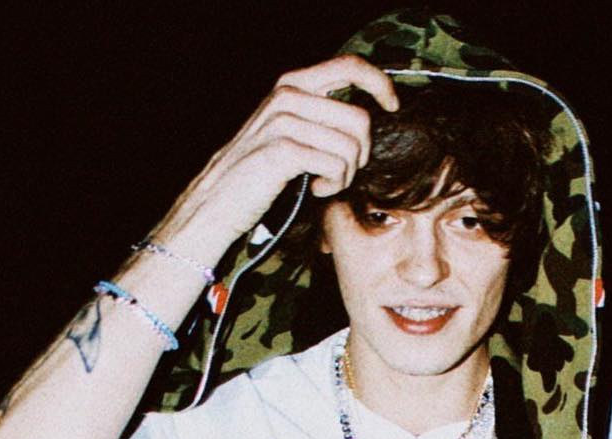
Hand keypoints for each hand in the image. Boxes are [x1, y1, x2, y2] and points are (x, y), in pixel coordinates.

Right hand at [158, 55, 398, 263]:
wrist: (218, 199)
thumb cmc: (261, 171)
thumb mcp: (289, 130)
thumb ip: (320, 115)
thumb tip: (365, 118)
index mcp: (293, 83)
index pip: (349, 66)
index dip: (379, 83)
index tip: (393, 106)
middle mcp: (288, 94)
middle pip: (359, 118)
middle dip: (361, 153)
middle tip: (341, 171)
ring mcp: (284, 120)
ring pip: (350, 146)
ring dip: (345, 174)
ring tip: (323, 181)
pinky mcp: (282, 150)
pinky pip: (335, 166)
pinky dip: (332, 185)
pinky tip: (314, 189)